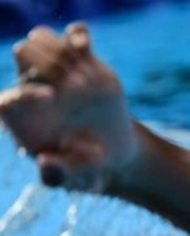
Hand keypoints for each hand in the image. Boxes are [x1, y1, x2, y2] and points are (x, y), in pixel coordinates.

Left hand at [0, 23, 138, 191]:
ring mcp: (58, 71)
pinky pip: (73, 35)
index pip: (8, 97)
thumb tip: (44, 162)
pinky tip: (84, 46)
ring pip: (43, 39)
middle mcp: (34, 87)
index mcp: (21, 117)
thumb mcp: (75, 178)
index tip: (51, 99)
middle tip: (78, 90)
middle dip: (49, 66)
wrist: (112, 152)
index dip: (25, 93)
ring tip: (85, 81)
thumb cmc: (85, 167)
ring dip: (64, 53)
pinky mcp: (84, 62)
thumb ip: (57, 176)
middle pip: (24, 54)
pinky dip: (77, 35)